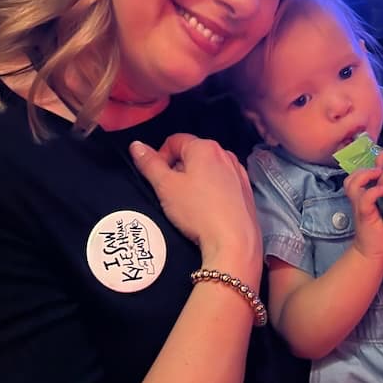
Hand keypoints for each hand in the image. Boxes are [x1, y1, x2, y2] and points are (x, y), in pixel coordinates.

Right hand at [130, 134, 261, 270]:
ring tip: (188, 203)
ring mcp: (238, 172)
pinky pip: (222, 183)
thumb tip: (137, 146)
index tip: (156, 175)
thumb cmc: (201, 213)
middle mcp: (225, 155)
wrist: (233, 241)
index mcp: (205, 148)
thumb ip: (149, 164)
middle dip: (177, 170)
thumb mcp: (165, 186)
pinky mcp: (244, 190)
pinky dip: (211, 191)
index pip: (174, 141)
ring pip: (208, 169)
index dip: (160, 157)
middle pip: (192, 154)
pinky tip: (205, 209)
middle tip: (170, 192)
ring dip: (194, 181)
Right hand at [344, 166, 382, 261]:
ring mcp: (359, 205)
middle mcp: (357, 199)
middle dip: (365, 169)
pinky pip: (365, 197)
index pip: (357, 176)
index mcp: (362, 197)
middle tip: (380, 169)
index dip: (368, 169)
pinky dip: (374, 191)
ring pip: (353, 183)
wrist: (375, 251)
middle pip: (351, 177)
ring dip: (367, 175)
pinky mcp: (364, 213)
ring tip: (380, 175)